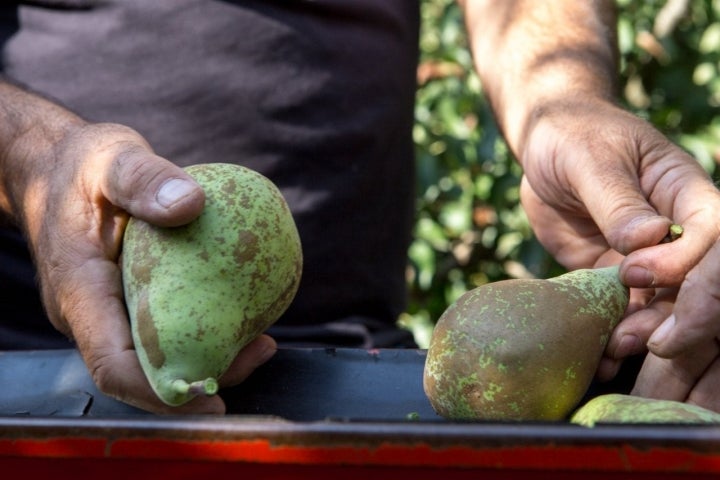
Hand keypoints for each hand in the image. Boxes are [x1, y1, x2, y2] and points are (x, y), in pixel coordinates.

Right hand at [24, 122, 275, 413]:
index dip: (159, 392)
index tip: (210, 396)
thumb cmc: (81, 164)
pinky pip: (168, 326)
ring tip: (263, 342)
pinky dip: (205, 330)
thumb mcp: (110, 158)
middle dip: (199, 379)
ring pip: (158, 355)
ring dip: (209, 358)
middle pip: (143, 372)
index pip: (112, 364)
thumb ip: (143, 178)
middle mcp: (92, 314)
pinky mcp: (130, 300)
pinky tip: (246, 315)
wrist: (57, 168)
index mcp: (79, 292)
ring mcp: (111, 311)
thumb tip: (191, 203)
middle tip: (260, 352)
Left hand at [518, 97, 719, 394]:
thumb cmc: (574, 138)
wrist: (545, 150)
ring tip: (614, 350)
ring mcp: (649, 259)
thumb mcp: (591, 159)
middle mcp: (678, 232)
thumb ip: (617, 199)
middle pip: (702, 281)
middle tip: (650, 342)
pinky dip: (616, 335)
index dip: (688, 263)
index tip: (638, 273)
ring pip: (667, 306)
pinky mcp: (617, 278)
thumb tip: (649, 238)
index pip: (714, 234)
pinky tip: (601, 357)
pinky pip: (626, 312)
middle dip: (687, 317)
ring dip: (649, 333)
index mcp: (685, 193)